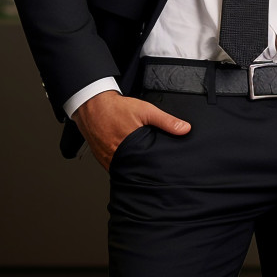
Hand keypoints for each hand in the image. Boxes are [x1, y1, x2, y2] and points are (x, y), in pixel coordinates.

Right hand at [73, 90, 190, 169]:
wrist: (92, 105)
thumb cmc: (116, 108)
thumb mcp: (146, 111)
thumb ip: (166, 121)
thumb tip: (184, 129)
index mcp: (130, 148)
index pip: (147, 167)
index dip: (157, 170)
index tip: (165, 171)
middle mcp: (117, 158)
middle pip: (136, 171)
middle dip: (146, 171)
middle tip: (156, 170)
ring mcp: (108, 160)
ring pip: (125, 170)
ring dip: (134, 168)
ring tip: (143, 166)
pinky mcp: (102, 159)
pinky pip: (115, 167)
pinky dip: (123, 165)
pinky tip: (130, 160)